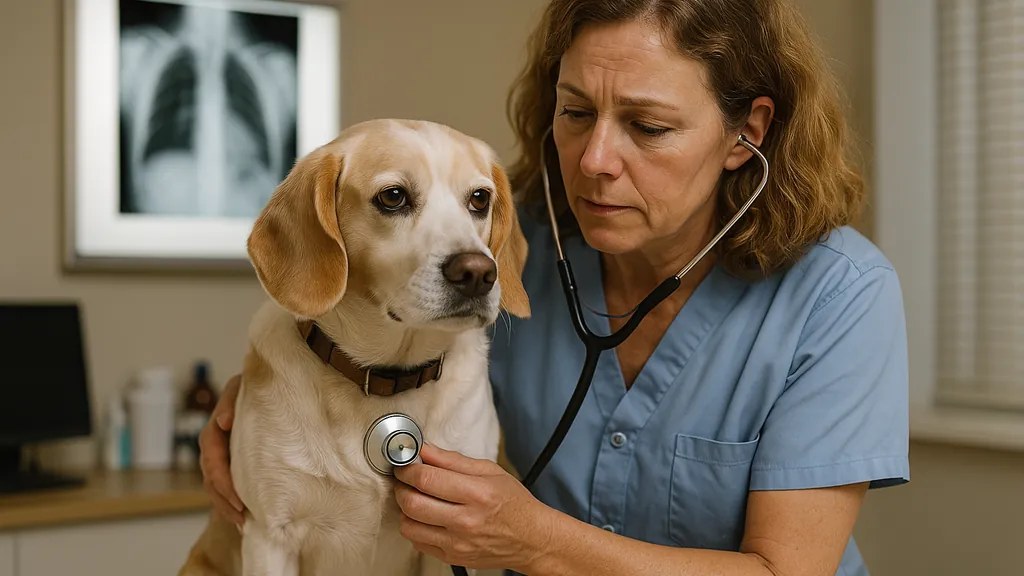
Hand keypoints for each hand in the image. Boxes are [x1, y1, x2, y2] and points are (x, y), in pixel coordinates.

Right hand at [198, 374, 244, 525]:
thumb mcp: (240, 388)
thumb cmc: (255, 388)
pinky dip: (231, 505)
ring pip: (215, 487)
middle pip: (211, 476)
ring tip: (242, 523)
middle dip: (224, 497)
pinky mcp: (230, 466)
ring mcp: (220, 457)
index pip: (212, 455)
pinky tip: (244, 520)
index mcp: (215, 429)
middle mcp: (214, 445)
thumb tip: (224, 422)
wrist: (263, 392)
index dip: (222, 477)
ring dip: (226, 506)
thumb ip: (231, 401)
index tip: (236, 497)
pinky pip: (224, 489)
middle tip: (241, 514)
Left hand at [393, 444, 554, 571]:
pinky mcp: (453, 558)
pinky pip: (418, 543)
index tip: (405, 464)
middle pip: (413, 503)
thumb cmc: (514, 503)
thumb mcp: (490, 471)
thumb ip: (452, 460)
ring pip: (409, 526)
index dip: (408, 469)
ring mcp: (458, 543)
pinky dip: (416, 528)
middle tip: (405, 480)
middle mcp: (466, 521)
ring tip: (416, 498)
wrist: (531, 539)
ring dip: (405, 509)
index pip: (426, 479)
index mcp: (476, 494)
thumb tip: (424, 449)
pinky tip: (428, 518)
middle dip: (401, 487)